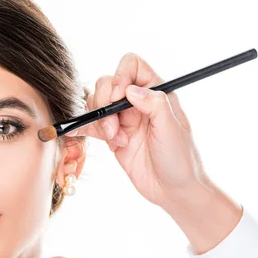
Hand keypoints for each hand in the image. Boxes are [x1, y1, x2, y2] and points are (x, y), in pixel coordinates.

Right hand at [72, 52, 209, 206]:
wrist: (173, 191)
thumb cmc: (181, 160)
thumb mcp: (172, 130)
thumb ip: (155, 105)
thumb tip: (131, 90)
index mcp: (156, 93)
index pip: (132, 66)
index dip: (120, 76)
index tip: (118, 98)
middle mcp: (138, 102)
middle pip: (108, 83)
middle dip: (105, 104)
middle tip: (113, 129)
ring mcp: (123, 119)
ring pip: (97, 104)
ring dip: (100, 122)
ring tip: (115, 142)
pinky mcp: (112, 136)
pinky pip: (92, 124)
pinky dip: (83, 127)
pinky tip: (77, 131)